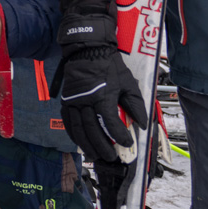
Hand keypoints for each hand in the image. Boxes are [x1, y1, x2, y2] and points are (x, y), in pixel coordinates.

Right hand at [53, 44, 147, 162]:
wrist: (88, 51)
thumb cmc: (109, 66)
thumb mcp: (129, 83)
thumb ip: (136, 105)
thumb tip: (141, 124)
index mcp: (103, 96)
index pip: (110, 122)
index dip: (119, 136)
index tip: (127, 143)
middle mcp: (85, 100)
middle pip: (92, 129)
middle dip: (102, 146)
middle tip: (111, 157)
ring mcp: (73, 101)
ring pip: (78, 129)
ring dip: (86, 145)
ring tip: (95, 156)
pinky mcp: (66, 100)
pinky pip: (68, 122)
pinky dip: (73, 135)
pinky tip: (80, 143)